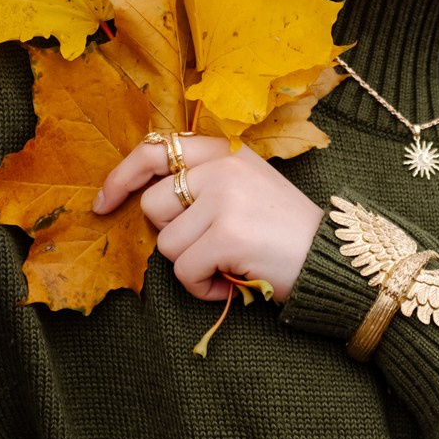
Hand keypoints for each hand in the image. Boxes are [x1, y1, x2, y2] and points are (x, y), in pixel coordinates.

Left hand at [94, 135, 323, 304]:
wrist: (335, 257)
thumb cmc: (285, 229)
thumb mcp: (247, 184)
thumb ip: (204, 180)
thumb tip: (144, 197)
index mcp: (224, 151)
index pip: (153, 150)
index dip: (121, 177)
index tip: (103, 203)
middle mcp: (222, 168)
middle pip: (153, 207)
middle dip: (174, 236)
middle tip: (212, 246)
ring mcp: (223, 199)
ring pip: (166, 245)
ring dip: (192, 266)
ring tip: (229, 264)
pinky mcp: (226, 234)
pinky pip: (183, 272)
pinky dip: (203, 288)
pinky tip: (232, 282)